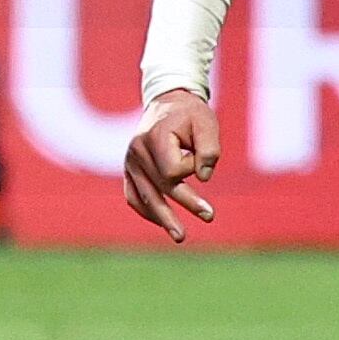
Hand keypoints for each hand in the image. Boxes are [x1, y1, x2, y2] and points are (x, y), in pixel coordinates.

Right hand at [121, 90, 222, 243]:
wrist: (167, 102)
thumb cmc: (190, 113)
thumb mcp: (206, 122)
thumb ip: (209, 148)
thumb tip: (203, 178)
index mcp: (152, 138)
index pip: (173, 170)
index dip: (192, 166)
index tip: (199, 152)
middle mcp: (136, 152)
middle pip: (160, 188)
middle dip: (186, 204)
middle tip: (209, 217)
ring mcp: (129, 163)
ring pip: (145, 198)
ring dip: (163, 218)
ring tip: (180, 237)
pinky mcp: (129, 170)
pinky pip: (133, 197)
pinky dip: (147, 211)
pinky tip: (162, 222)